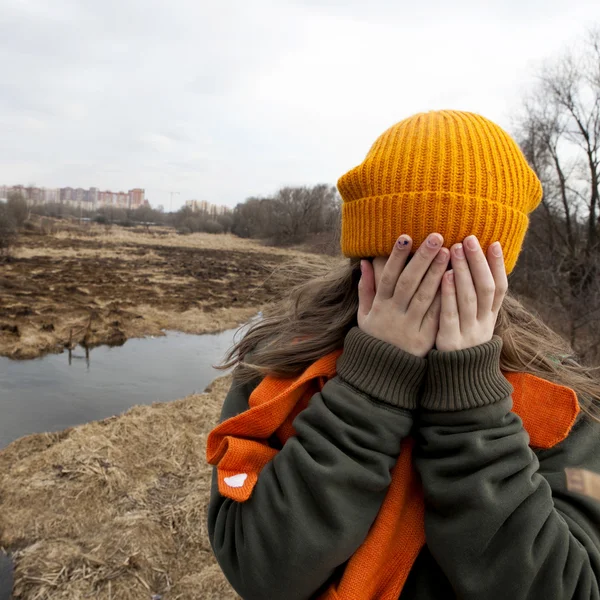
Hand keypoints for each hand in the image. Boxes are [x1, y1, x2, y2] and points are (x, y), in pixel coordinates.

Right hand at [358, 233, 449, 357]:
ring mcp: (410, 325)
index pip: (388, 276)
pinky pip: (436, 315)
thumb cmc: (375, 337)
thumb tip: (364, 262)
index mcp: (379, 305)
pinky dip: (446, 298)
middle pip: (409, 282)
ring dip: (437, 273)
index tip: (406, 236)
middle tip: (436, 237)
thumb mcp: (364, 314)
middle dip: (422, 259)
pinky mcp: (425, 337)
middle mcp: (394, 313)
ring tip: (449, 251)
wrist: (384, 372)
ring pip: (425, 296)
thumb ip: (365, 288)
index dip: (396, 257)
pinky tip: (457, 280)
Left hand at [436, 236, 507, 351]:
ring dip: (464, 271)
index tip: (494, 243)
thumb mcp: (474, 322)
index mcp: (490, 317)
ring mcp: (469, 332)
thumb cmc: (461, 342)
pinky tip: (445, 275)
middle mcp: (483, 323)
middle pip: (486, 288)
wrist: (456, 381)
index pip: (500, 288)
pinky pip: (451, 313)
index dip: (498, 266)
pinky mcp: (451, 341)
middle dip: (478, 262)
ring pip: (470, 298)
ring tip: (455, 249)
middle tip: (469, 238)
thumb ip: (474, 298)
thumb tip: (474, 266)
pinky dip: (449, 293)